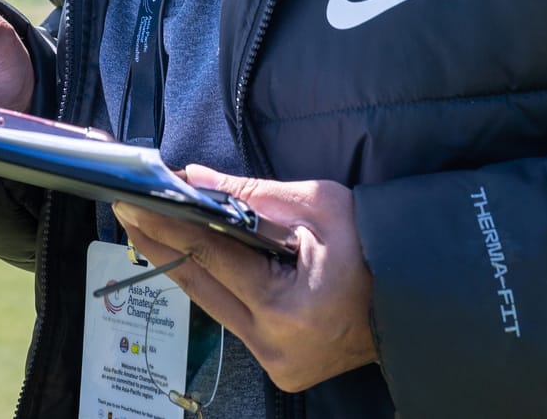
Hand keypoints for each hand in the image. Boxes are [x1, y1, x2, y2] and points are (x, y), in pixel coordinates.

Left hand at [111, 165, 376, 392]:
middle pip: (200, 288)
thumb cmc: (377, 246)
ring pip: (214, 306)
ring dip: (183, 266)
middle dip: (161, 246)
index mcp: (287, 308)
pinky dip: (215, 286)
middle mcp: (274, 345)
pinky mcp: (281, 368)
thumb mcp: (319, 205)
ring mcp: (277, 363)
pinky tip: (191, 258)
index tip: (135, 200)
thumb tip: (195, 179)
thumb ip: (252, 194)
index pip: (211, 256)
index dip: (169, 225)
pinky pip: (235, 319)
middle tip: (127, 213)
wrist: (420, 298)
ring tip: (150, 229)